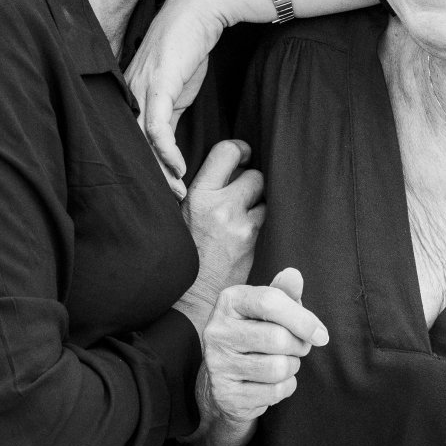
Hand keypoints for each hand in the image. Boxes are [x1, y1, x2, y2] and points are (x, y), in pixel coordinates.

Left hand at [127, 0, 236, 186]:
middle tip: (166, 203)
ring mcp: (141, 89)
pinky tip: (178, 167)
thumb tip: (168, 143)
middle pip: (130, 146)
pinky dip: (167, 151)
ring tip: (175, 192)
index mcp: (132, 96)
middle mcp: (129, 94)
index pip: (130, 140)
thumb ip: (168, 114)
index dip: (143, 168)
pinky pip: (156, 127)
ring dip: (159, 172)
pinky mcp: (158, 84)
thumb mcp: (176, 88)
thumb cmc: (188, 46)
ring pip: (140, 142)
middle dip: (148, 178)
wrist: (199, 10)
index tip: (159, 192)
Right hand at [175, 140, 262, 326]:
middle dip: (250, 181)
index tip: (241, 156)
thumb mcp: (179, 214)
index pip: (227, 151)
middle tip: (241, 192)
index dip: (239, 149)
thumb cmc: (181, 253)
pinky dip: (259, 221)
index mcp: (198, 195)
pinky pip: (265, 219)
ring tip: (241, 214)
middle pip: (254, 175)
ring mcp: (241, 226)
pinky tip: (245, 230)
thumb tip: (223, 167)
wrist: (189, 296)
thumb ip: (200, 190)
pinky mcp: (254, 243)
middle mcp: (221, 207)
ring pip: (264, 197)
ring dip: (257, 202)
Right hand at [197, 268, 326, 430]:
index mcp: (228, 302)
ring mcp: (218, 364)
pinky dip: (284, 388)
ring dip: (291, 367)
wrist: (225, 380)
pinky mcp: (226, 393)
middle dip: (299, 346)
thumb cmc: (254, 335)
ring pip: (278, 367)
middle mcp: (217, 331)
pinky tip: (271, 382)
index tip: (321, 334)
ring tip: (282, 363)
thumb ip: (283, 292)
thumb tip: (294, 275)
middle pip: (278, 338)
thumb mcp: (266, 309)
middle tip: (298, 348)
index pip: (269, 302)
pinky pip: (274, 392)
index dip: (303, 319)